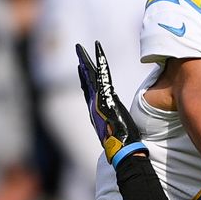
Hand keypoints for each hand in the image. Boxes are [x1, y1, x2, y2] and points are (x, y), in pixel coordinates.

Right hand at [77, 41, 143, 164]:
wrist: (121, 149)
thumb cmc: (122, 143)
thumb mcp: (116, 129)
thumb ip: (113, 121)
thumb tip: (115, 119)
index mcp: (97, 109)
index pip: (90, 88)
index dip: (86, 76)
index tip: (82, 64)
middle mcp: (95, 104)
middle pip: (87, 80)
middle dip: (83, 64)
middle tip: (78, 50)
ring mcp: (99, 102)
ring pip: (92, 77)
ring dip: (87, 62)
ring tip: (81, 50)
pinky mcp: (106, 99)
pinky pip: (103, 80)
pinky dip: (100, 67)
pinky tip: (97, 58)